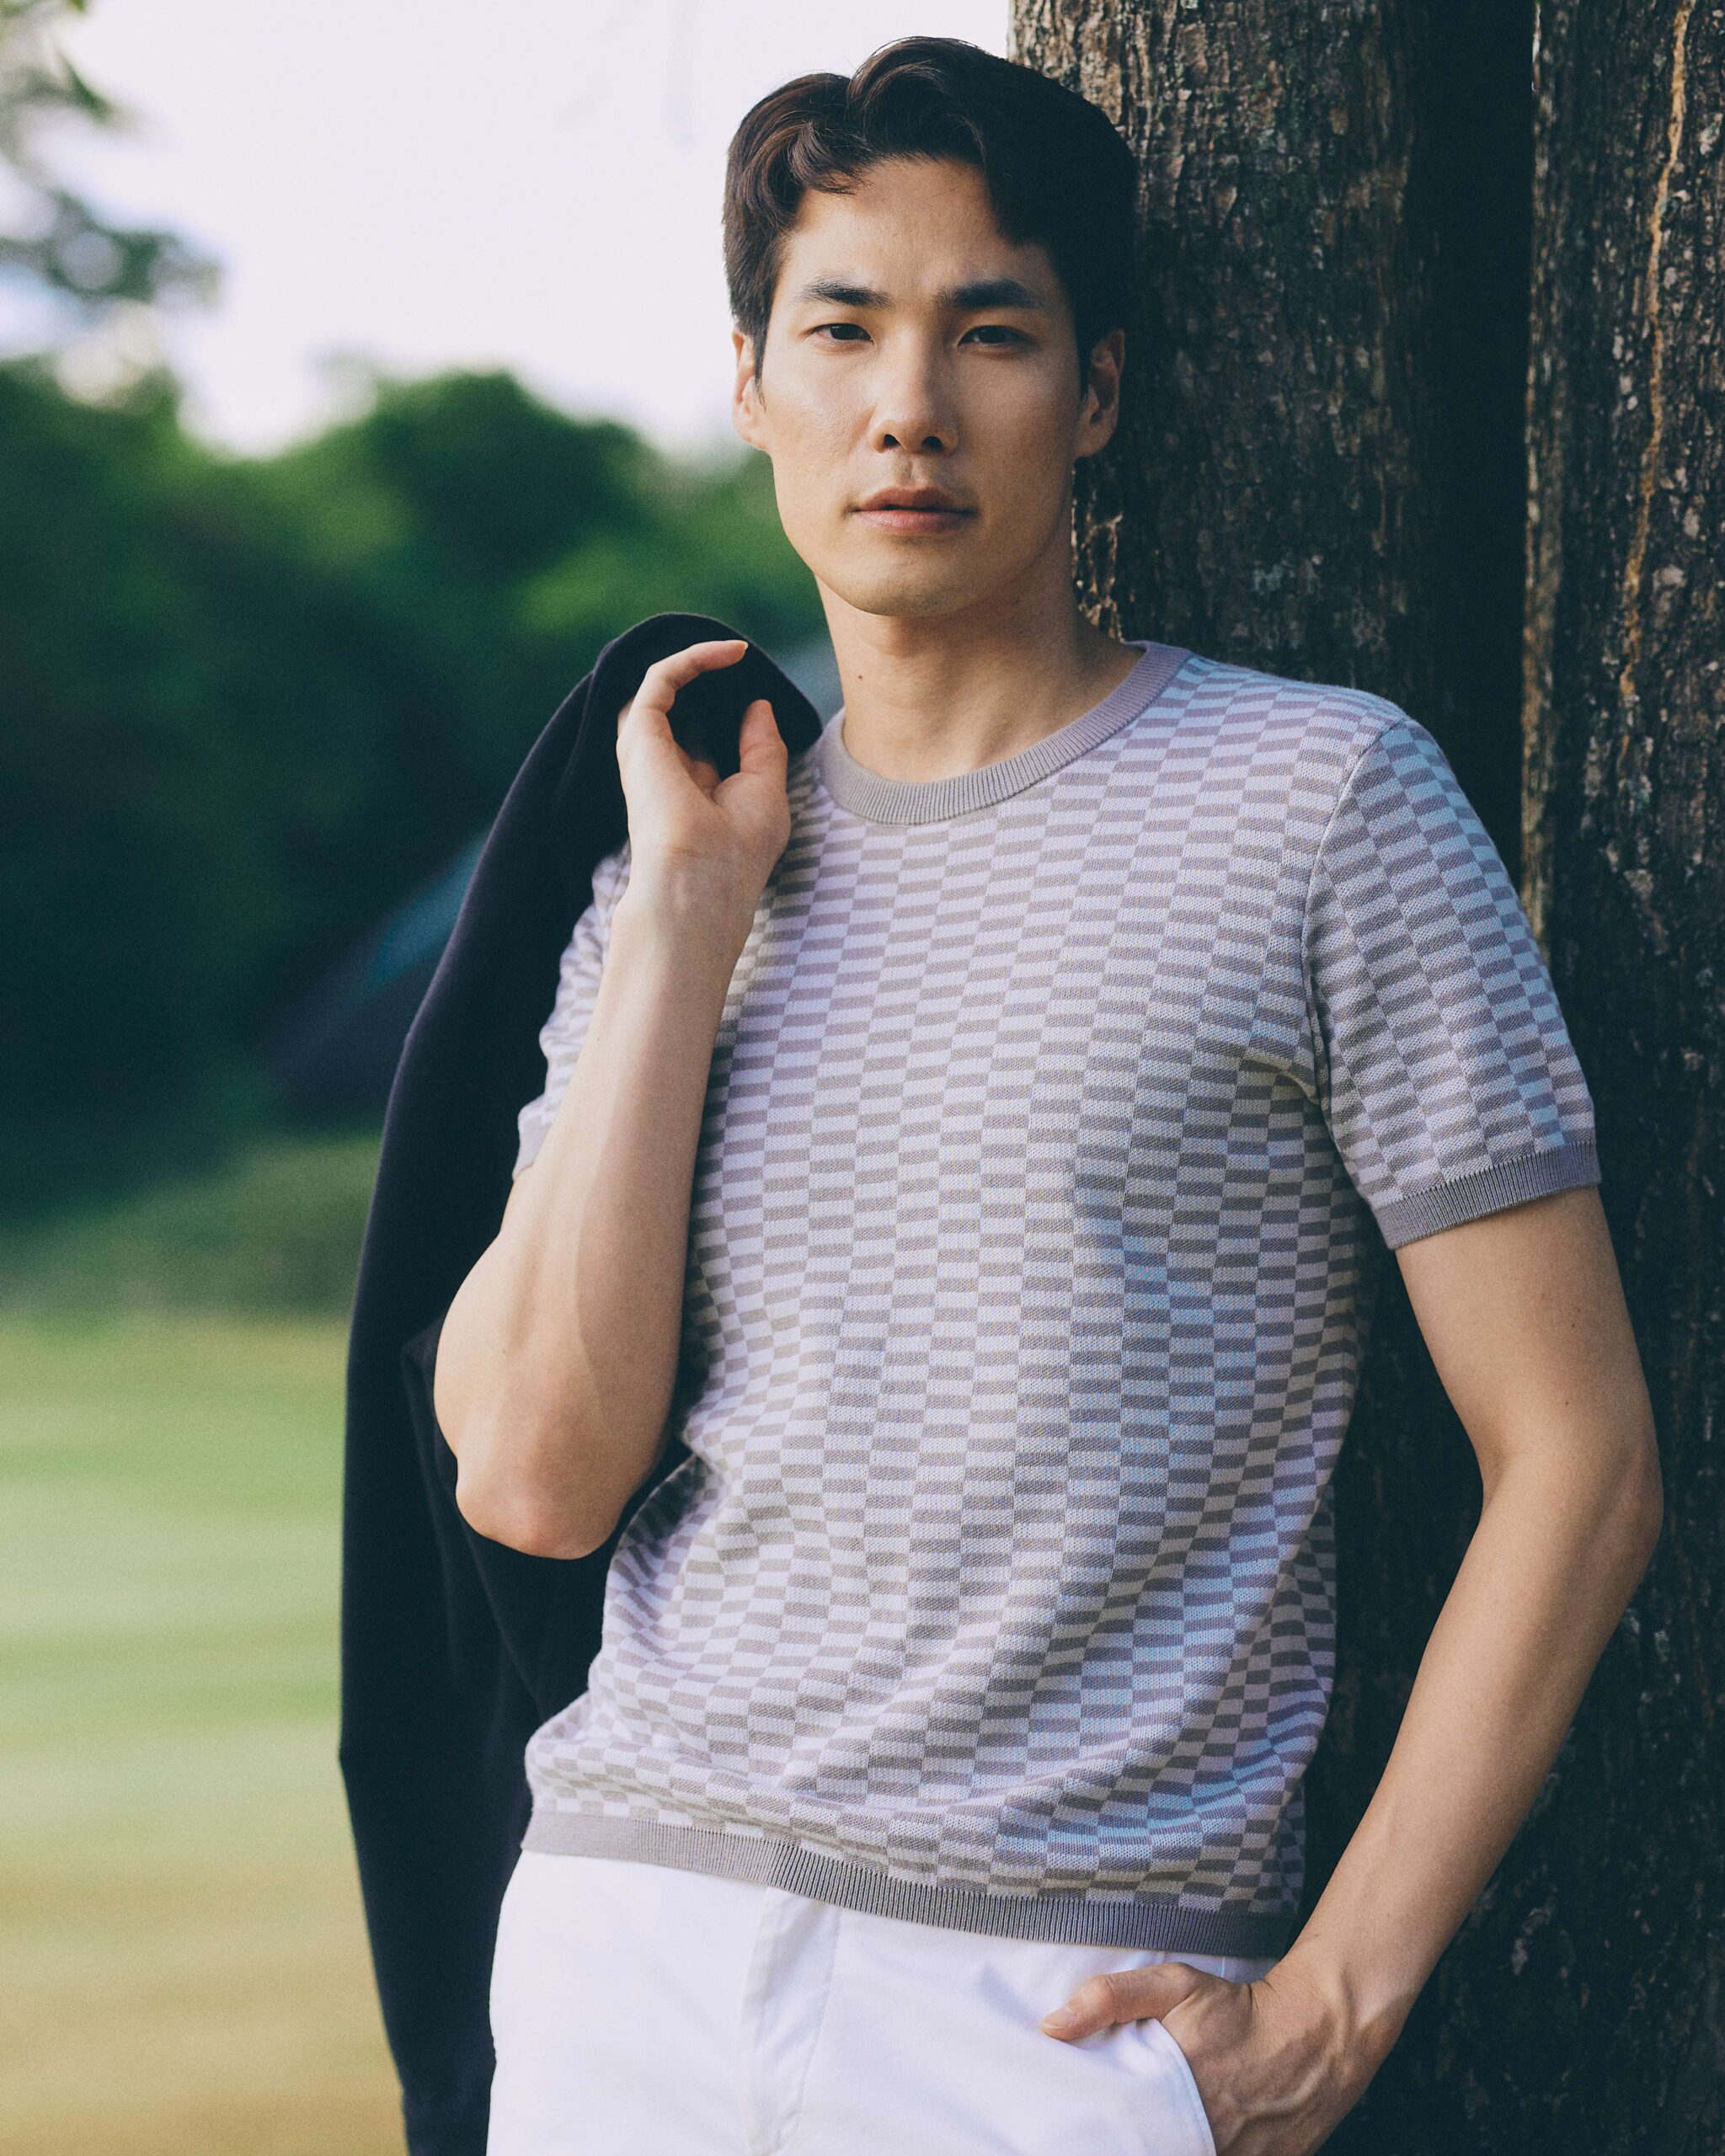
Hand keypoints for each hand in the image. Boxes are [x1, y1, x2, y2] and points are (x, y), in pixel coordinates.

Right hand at [612, 637, 791, 953]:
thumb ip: (762, 746)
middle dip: (707, 678)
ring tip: (736, 651)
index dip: (727, 709)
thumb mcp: (765, 792)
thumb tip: (757, 704)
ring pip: (661, 686)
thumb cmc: (735, 856)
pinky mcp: (640, 735)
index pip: (699, 737)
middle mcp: (662, 768)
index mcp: (689, 788)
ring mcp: (647, 751)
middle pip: (677, 707)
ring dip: (698, 661)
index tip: (757, 689)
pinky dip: (694, 657)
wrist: (699, 885)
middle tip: (743, 658)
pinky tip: (730, 653)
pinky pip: (661, 676)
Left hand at [1039, 1957, 1371, 2153]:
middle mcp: (1207, 2138)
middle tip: (1104, 2132)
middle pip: (1150, 2151)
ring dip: (1164, 2146)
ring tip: (1147, 2132)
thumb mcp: (1174, 1986)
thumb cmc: (1237, 2009)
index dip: (1098, 2138)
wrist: (1318, 2033)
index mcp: (1177, 2098)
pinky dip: (1200, 2154)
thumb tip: (1051, 2026)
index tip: (1075, 2132)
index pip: (1120, 2140)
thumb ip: (1109, 1999)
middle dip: (1126, 2143)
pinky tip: (1181, 2138)